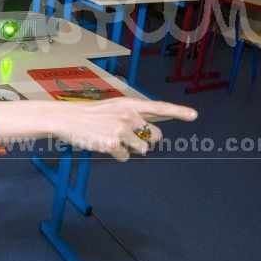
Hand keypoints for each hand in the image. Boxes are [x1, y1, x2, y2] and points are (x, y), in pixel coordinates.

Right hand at [0, 97, 196, 161]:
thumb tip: (152, 135)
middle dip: (146, 141)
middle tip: (129, 138)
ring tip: (112, 140)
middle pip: (155, 136)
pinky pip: (125, 157)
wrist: (66, 118)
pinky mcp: (113, 144)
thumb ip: (133, 117)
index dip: (178, 112)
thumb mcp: (114, 109)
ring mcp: (122, 130)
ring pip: (141, 150)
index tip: (194, 116)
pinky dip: (116, 155)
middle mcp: (129, 116)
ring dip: (130, 149)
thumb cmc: (90, 115)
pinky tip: (104, 146)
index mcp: (130, 104)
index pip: (159, 107)